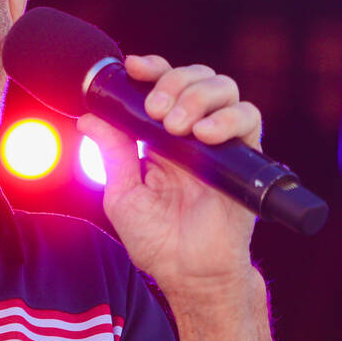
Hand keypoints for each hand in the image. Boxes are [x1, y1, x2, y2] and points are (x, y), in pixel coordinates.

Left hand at [77, 55, 263, 298]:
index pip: (162, 86)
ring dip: (197, 96)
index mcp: (161, 138)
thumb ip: (112, 153)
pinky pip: (250, 118)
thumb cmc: (157, 240)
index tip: (134, 66)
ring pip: (224, 88)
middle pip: (194, 77)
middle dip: (173, 82)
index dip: (152, 69)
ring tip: (179, 126)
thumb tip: (91, 117)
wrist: (189, 273)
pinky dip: (228, 118)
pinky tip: (204, 134)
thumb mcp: (123, 194)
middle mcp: (193, 133)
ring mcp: (221, 143)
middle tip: (157, 111)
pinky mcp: (246, 158)